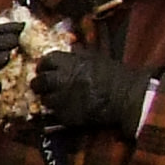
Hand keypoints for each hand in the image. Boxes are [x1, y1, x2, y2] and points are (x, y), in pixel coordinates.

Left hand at [32, 46, 153, 134]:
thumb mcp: (95, 57)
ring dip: (48, 99)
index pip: (46, 61)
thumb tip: (70, 48)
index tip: (44, 69)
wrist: (126, 96)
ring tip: (54, 99)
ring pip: (45, 100)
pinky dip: (58, 113)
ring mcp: (64, 99)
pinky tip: (66, 110)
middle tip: (41, 86)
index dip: (43, 66)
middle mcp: (63, 80)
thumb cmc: (114, 75)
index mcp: (70, 63)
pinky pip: (55, 115)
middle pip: (40, 81)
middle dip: (38, 84)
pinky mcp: (68, 116)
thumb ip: (79, 54)